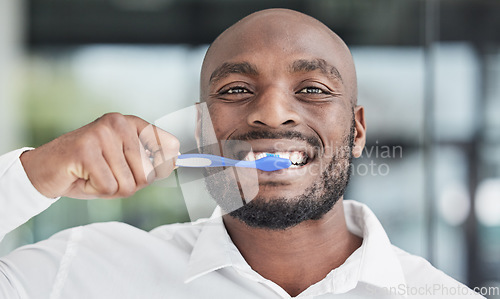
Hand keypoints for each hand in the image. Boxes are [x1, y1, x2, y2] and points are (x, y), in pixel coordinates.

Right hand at [20, 113, 179, 198]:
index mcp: (131, 123)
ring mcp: (101, 134)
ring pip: (129, 183)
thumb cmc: (88, 169)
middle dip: (128, 184)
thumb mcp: (124, 164)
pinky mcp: (86, 150)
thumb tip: (177, 161)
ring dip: (110, 189)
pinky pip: (109, 186)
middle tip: (106, 175)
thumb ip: (150, 163)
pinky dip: (96, 190)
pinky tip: (82, 177)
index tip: (143, 171)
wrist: (45, 170)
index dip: (161, 167)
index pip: (168, 145)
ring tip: (93, 175)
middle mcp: (118, 123)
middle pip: (147, 173)